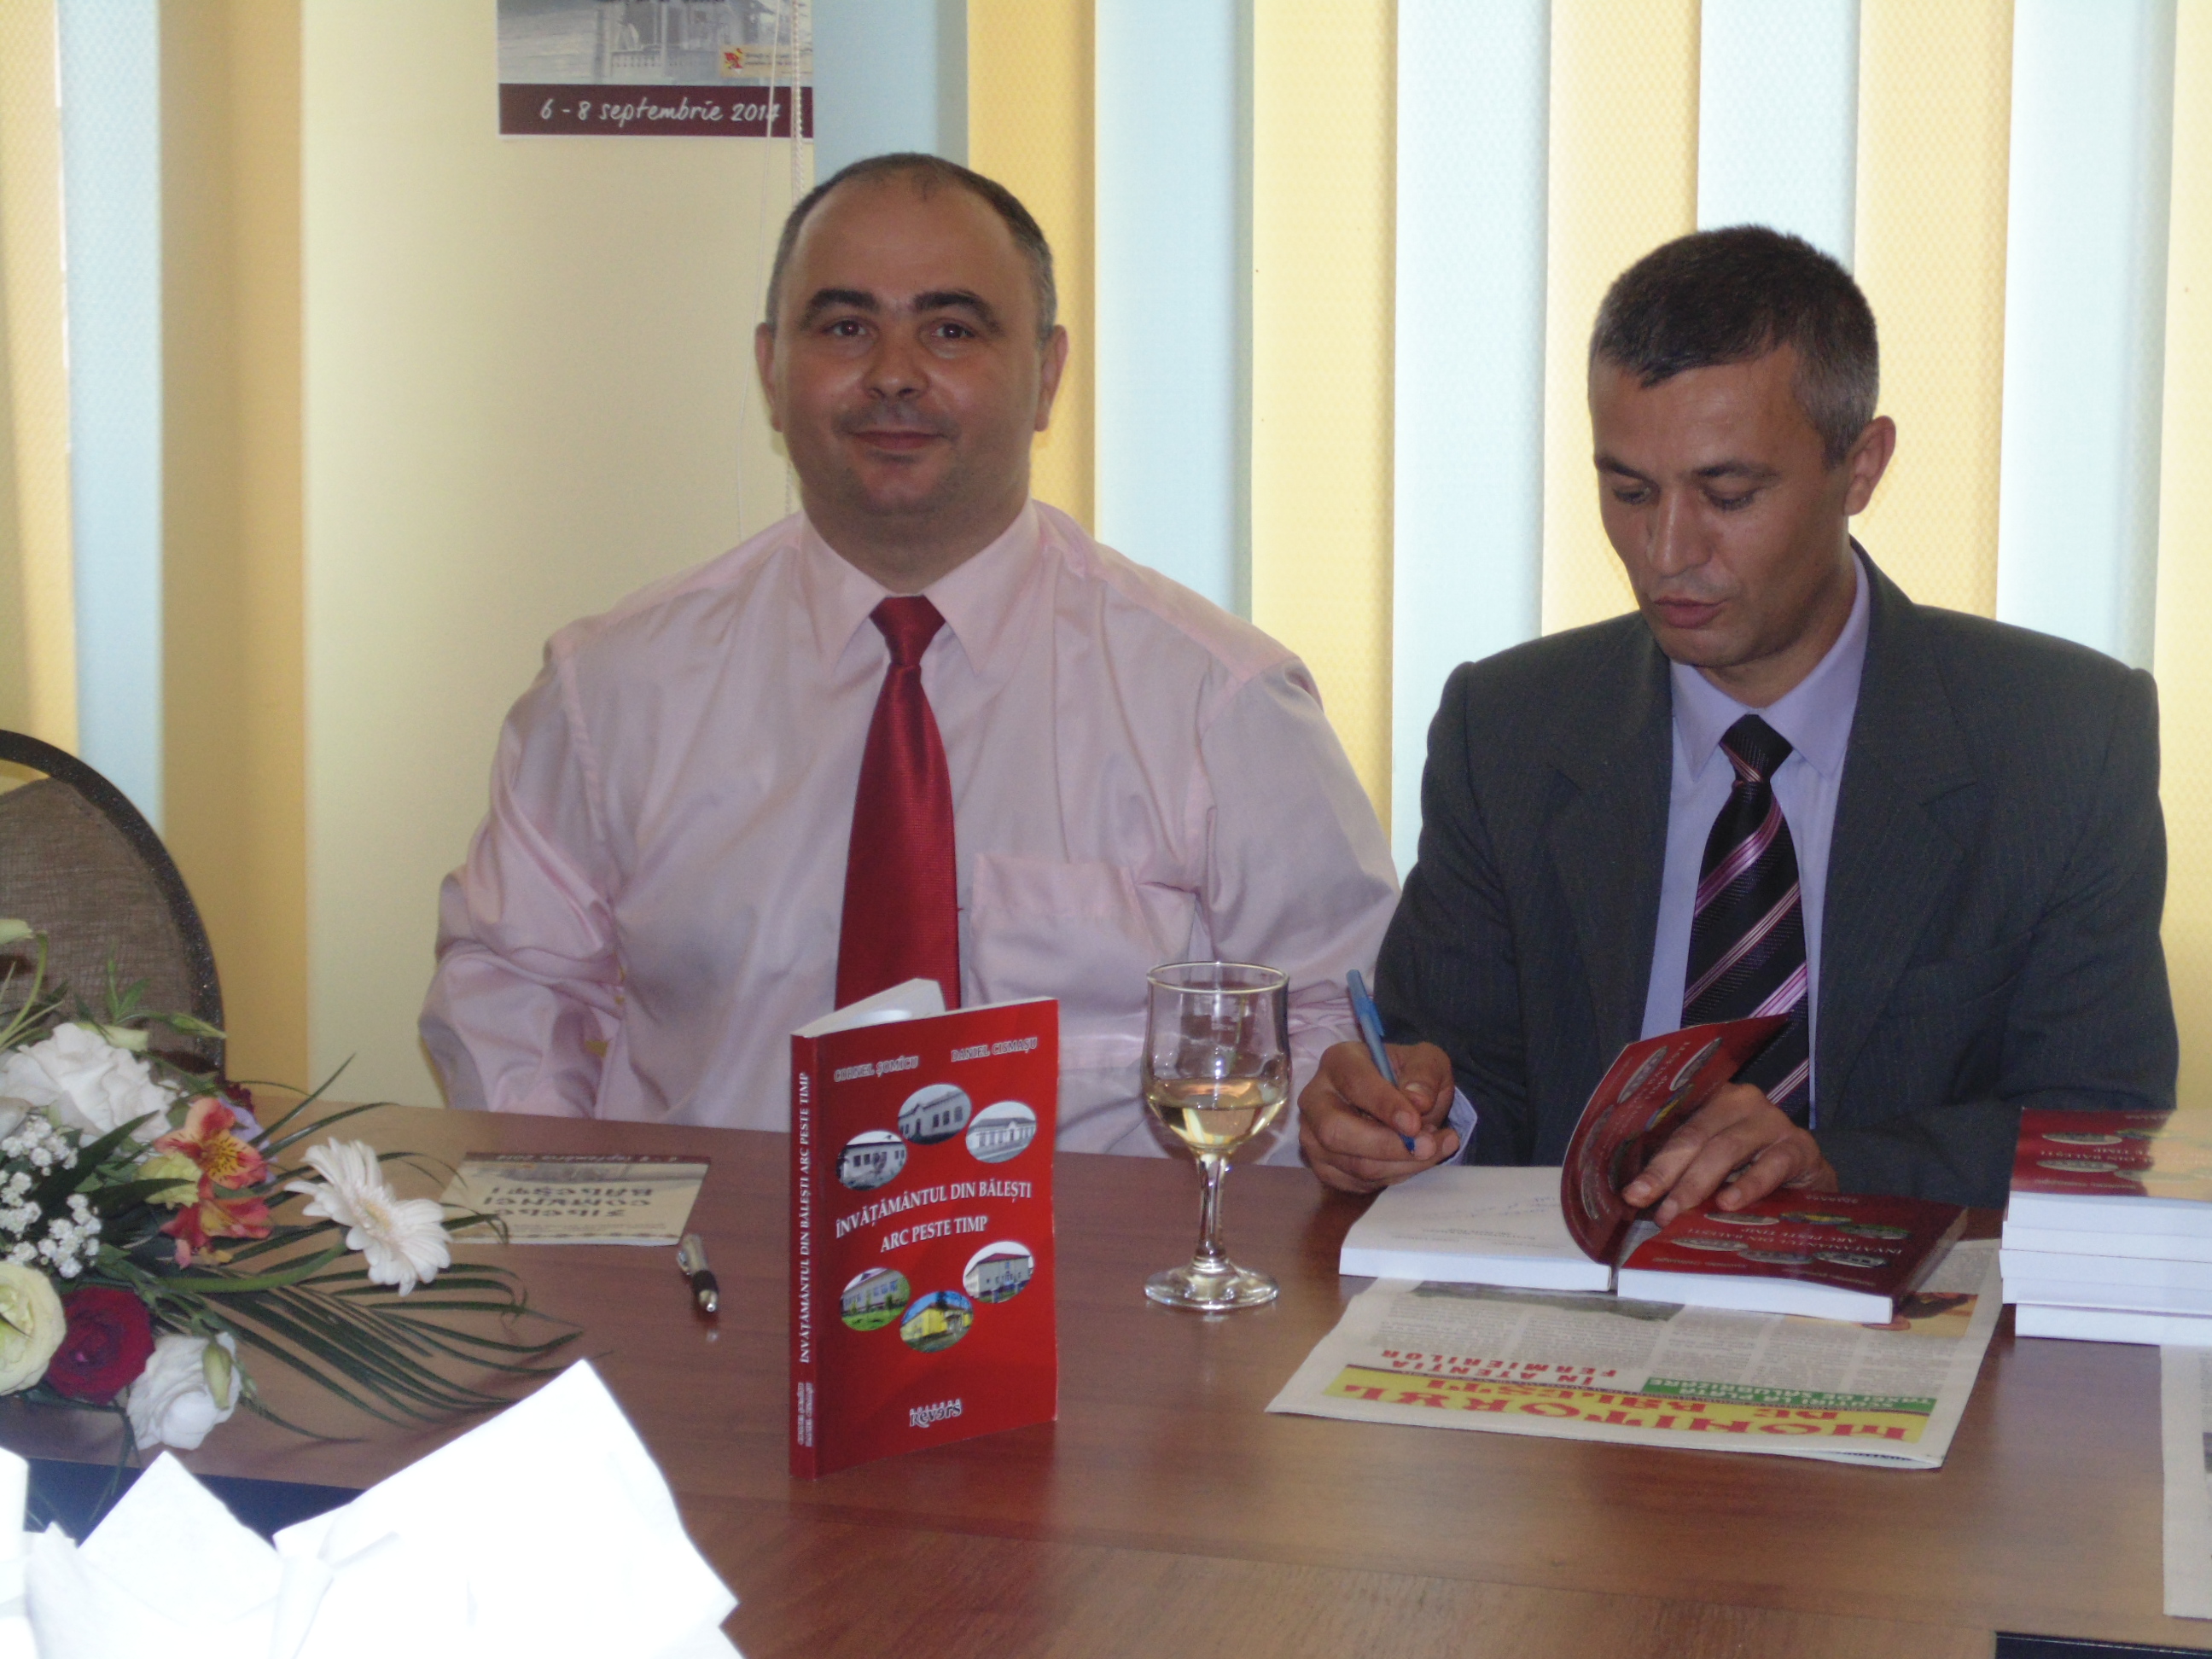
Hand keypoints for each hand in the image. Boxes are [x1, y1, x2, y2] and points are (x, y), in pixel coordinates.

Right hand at [1298, 1040, 1457, 1193]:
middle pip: (1336, 1131)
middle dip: (1386, 1145)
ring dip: (1400, 1164)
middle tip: (1427, 1147)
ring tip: (1433, 1150)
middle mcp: (1316, 1098)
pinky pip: (1358, 1182)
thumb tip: (1418, 1101)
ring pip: (1352, 1163)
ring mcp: (1313, 1136)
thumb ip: (1425, 1075)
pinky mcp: (1323, 1166)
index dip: (1385, 1105)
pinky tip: (1412, 1160)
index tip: (1414, 1123)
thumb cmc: (1409, 1078)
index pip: (1354, 1083)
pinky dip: (1393, 1176)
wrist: (1401, 1104)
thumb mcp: (1427, 1062)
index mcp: (1339, 1061)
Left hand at [1620, 1082, 1837, 1223]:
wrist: (1811, 1181)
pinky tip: (1728, 1204)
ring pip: (1725, 1148)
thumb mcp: (1716, 1164)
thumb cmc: (1753, 1169)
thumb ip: (1686, 1170)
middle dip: (1666, 1173)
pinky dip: (1747, 1185)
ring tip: (1677, 1210)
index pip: (1675, 1129)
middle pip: (1694, 1136)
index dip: (1652, 1163)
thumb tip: (1642, 1198)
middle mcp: (1741, 1102)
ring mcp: (1772, 1121)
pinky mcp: (1799, 1146)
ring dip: (1697, 1183)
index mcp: (1712, 1101)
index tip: (1631, 1194)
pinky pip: (1769, 1165)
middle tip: (1647, 1204)